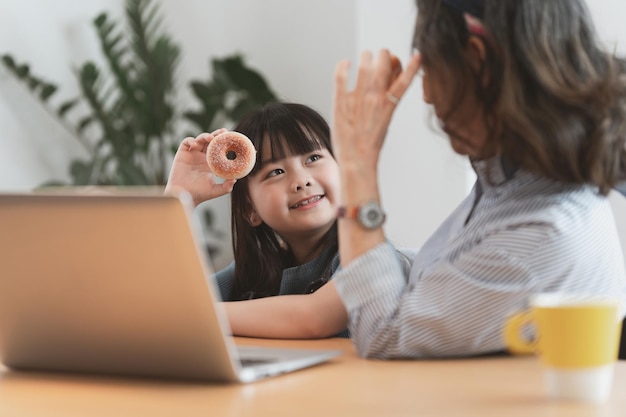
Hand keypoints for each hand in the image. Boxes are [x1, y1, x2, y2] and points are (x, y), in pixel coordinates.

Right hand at [165, 129, 236, 206]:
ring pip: (200, 140)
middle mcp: (202, 157)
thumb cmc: (198, 194)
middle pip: (210, 141)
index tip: (232, 138)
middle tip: (224, 132)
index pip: (219, 149)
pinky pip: (186, 142)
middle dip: (217, 135)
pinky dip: (191, 140)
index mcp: (211, 163)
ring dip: (205, 136)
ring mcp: (192, 154)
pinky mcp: (182, 154)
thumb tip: (235, 180)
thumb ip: (225, 187)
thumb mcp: (214, 190)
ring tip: (211, 138)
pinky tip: (195, 145)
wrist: (183, 197)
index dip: (224, 142)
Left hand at [332, 50, 420, 175]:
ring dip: (366, 56)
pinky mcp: (340, 102)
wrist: (356, 160)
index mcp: (389, 105)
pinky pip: (341, 76)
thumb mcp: (386, 121)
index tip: (416, 55)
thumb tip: (390, 82)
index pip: (406, 79)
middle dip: (384, 55)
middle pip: (384, 64)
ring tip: (365, 56)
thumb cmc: (372, 143)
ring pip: (364, 65)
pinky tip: (345, 63)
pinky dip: (343, 65)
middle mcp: (374, 99)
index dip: (412, 65)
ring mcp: (357, 99)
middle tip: (381, 55)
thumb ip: (389, 101)